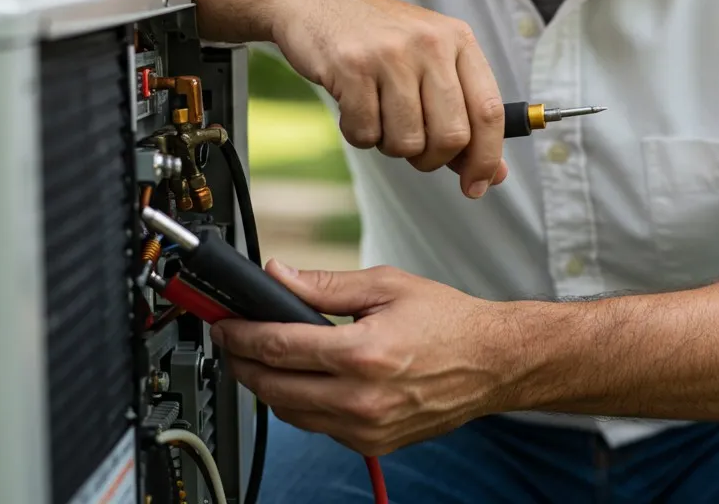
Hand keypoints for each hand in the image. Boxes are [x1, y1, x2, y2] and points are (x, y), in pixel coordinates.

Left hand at [212, 260, 520, 455]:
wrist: (493, 362)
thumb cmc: (448, 321)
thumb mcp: (386, 286)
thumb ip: (325, 285)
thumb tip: (279, 275)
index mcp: (364, 354)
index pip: (279, 347)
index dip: (241, 335)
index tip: (225, 324)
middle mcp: (362, 398)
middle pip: (273, 387)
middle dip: (242, 362)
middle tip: (232, 341)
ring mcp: (367, 428)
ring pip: (290, 413)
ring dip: (266, 386)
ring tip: (260, 359)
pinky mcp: (372, 443)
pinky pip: (318, 427)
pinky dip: (300, 404)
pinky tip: (301, 380)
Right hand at [270, 0, 508, 197]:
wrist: (312, 2)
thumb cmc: (377, 40)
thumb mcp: (428, 63)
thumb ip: (462, 114)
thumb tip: (494, 174)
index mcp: (458, 40)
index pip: (489, 111)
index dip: (486, 158)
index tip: (476, 186)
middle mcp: (431, 44)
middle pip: (452, 136)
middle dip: (432, 158)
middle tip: (412, 146)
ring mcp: (391, 54)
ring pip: (408, 142)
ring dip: (391, 145)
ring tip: (378, 115)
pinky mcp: (351, 67)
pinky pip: (366, 134)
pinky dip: (359, 134)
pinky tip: (352, 106)